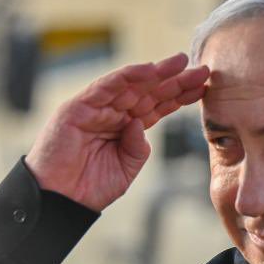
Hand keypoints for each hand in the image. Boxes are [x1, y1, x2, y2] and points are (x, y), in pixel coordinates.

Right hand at [24, 53, 209, 211]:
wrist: (60, 201)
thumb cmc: (90, 187)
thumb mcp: (126, 169)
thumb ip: (138, 147)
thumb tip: (140, 123)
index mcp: (127, 128)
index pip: (158, 107)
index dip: (180, 96)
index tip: (203, 87)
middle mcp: (113, 114)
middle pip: (149, 92)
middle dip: (175, 80)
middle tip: (202, 69)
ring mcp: (96, 108)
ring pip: (131, 85)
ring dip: (156, 72)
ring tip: (180, 62)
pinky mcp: (78, 107)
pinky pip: (106, 86)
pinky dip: (127, 76)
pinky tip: (149, 69)